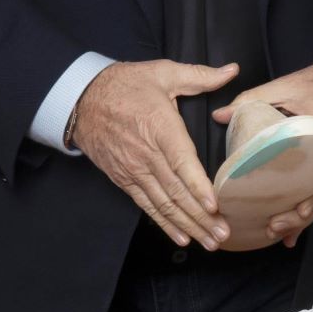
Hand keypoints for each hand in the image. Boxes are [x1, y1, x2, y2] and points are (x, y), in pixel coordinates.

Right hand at [72, 59, 238, 247]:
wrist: (81, 100)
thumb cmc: (125, 85)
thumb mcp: (163, 72)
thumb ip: (200, 76)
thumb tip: (231, 70)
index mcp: (160, 128)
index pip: (182, 163)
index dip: (198, 186)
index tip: (215, 204)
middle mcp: (147, 155)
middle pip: (177, 191)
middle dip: (201, 216)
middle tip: (223, 233)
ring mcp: (134, 171)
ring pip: (164, 204)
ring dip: (188, 225)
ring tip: (210, 241)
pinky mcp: (125, 180)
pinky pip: (147, 206)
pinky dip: (165, 224)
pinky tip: (182, 237)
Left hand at [211, 59, 312, 243]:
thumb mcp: (286, 86)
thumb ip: (252, 100)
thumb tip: (220, 116)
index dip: (308, 192)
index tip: (290, 207)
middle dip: (300, 214)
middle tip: (274, 225)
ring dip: (303, 218)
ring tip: (280, 233)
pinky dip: (308, 211)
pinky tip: (293, 231)